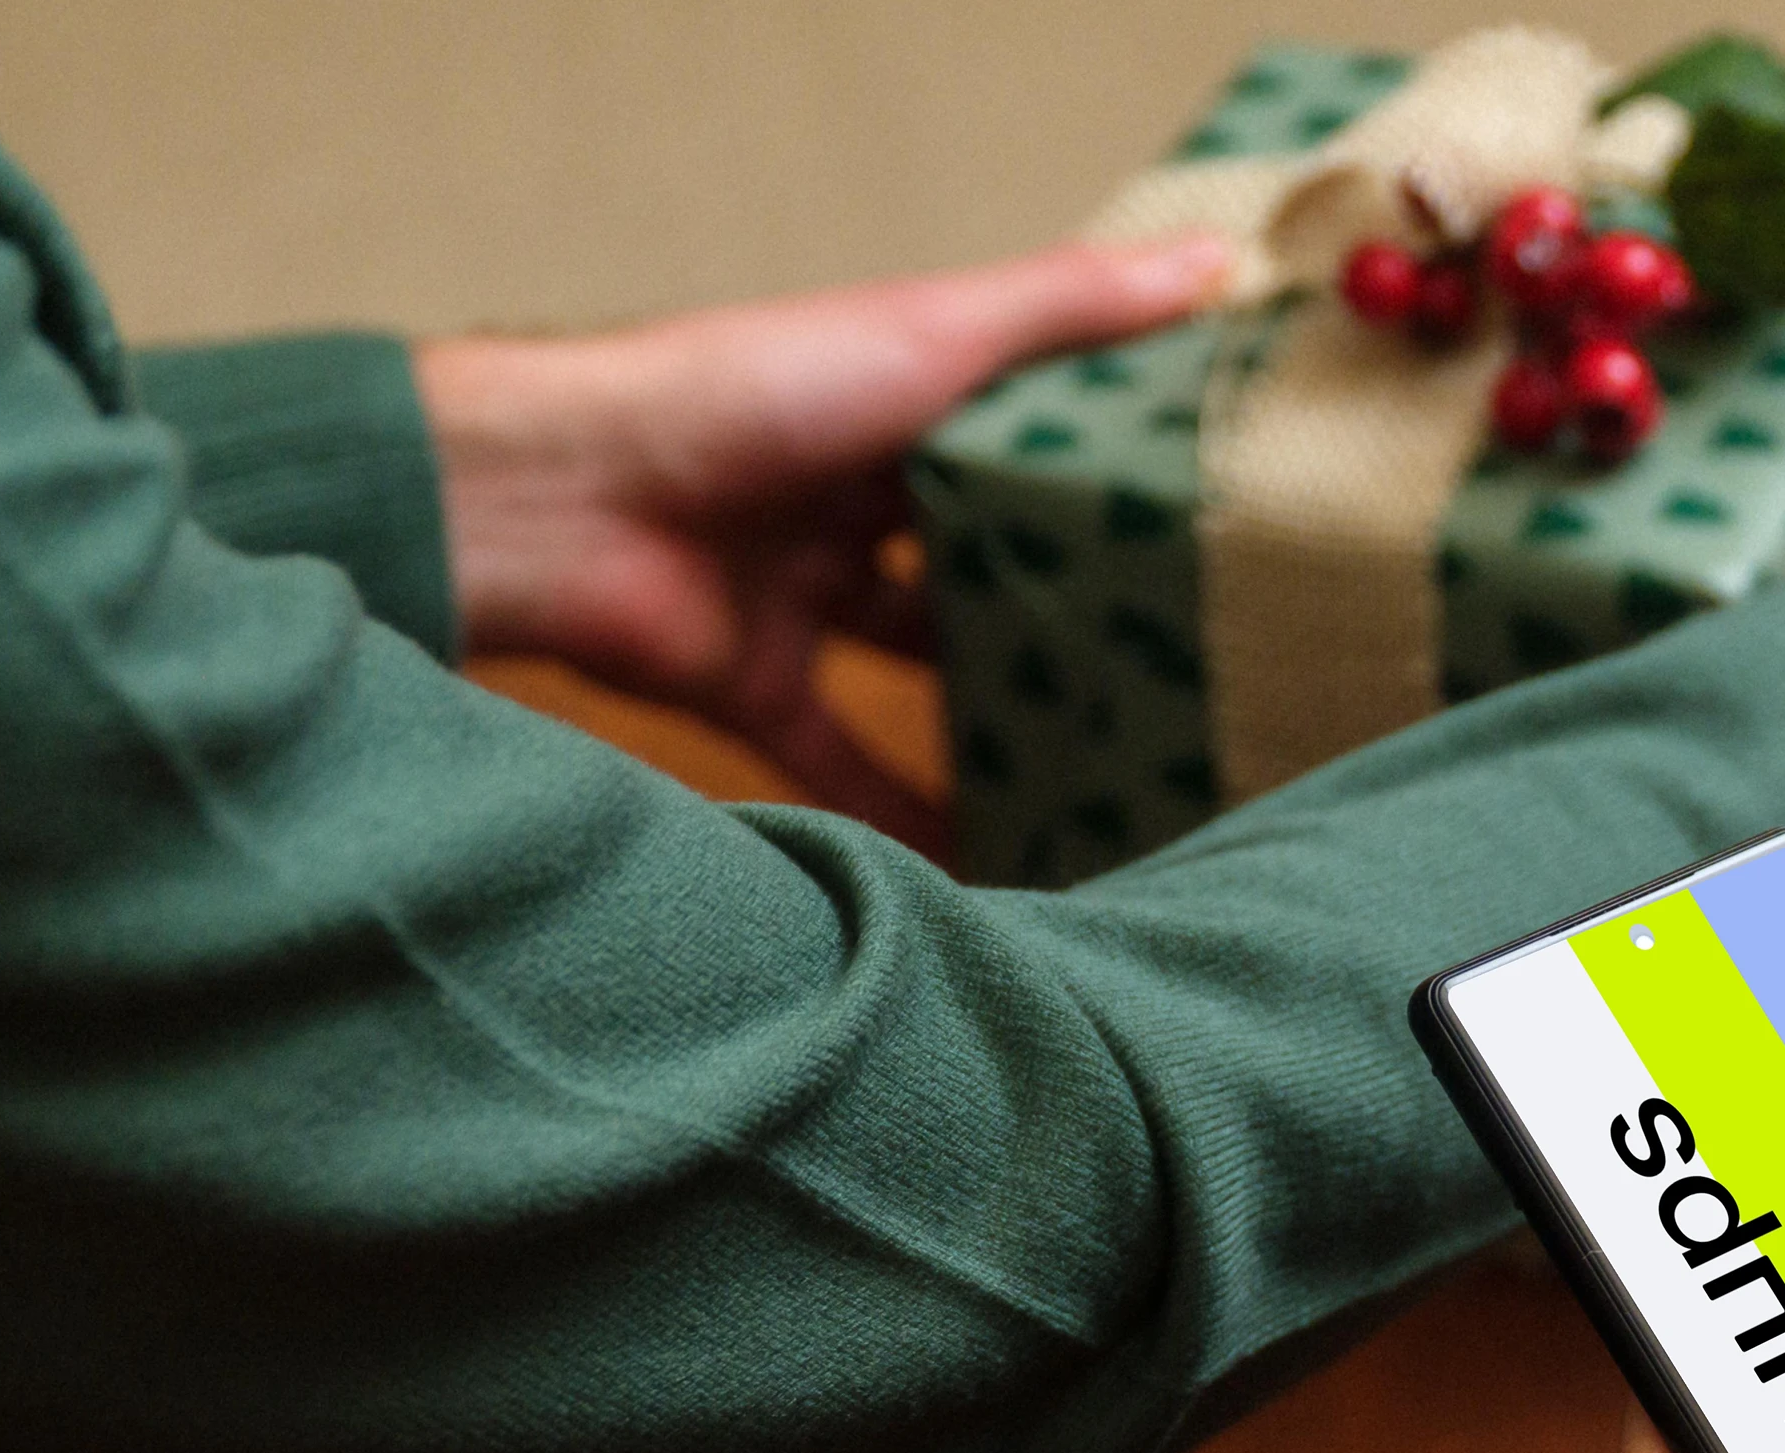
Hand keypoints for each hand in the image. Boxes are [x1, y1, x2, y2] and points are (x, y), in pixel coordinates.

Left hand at [415, 239, 1226, 850]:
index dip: (1101, 475)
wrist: (564, 494)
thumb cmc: (748, 394)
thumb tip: (1220, 262)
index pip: (1016, 439)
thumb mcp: (935, 333)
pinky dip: (906, 813)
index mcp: (890, 405)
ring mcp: (796, 595)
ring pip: (912, 659)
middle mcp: (841, 498)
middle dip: (1054, 602)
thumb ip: (1070, 309)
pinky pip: (841, 764)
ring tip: (1101, 760)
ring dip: (990, 706)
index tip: (1203, 524)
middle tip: (1169, 664)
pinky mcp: (753, 683)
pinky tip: (994, 858)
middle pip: (969, 556)